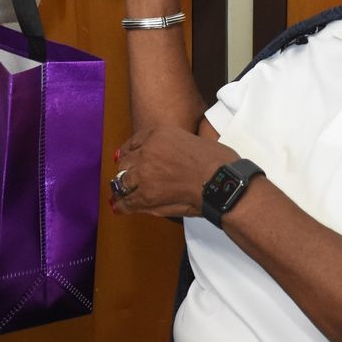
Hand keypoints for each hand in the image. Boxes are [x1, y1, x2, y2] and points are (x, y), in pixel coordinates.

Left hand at [110, 127, 237, 218]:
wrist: (221, 181)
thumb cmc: (218, 162)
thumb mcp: (192, 140)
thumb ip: (172, 147)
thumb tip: (163, 158)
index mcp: (159, 133)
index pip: (134, 142)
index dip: (129, 152)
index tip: (126, 157)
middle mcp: (147, 150)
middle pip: (125, 162)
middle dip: (127, 171)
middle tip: (127, 179)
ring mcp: (145, 173)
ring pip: (122, 181)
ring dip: (123, 188)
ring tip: (122, 195)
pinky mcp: (146, 194)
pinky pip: (127, 200)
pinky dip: (122, 205)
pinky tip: (119, 207)